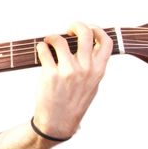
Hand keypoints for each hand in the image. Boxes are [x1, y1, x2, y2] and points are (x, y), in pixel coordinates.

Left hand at [33, 22, 111, 139]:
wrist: (58, 123)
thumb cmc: (74, 103)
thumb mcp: (92, 85)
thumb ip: (93, 66)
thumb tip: (89, 43)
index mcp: (98, 70)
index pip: (106, 41)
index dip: (97, 29)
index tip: (87, 28)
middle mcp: (85, 69)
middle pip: (85, 33)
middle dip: (75, 25)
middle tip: (67, 29)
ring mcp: (68, 71)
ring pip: (60, 40)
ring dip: (52, 37)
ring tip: (49, 42)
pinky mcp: (51, 75)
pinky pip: (44, 51)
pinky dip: (41, 47)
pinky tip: (41, 50)